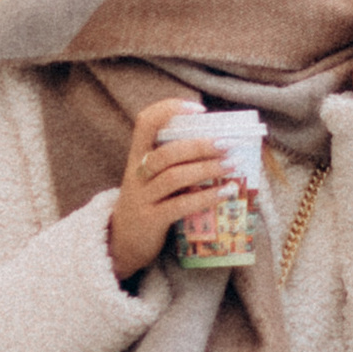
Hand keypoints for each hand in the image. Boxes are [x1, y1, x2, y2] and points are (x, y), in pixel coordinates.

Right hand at [107, 95, 240, 281]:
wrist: (120, 242)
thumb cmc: (146, 203)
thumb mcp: (151, 178)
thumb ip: (174, 161)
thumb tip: (219, 144)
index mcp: (137, 156)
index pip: (145, 122)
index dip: (169, 109)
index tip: (199, 109)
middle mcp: (136, 174)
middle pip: (167, 153)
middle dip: (200, 145)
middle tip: (228, 143)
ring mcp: (142, 198)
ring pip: (174, 177)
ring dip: (207, 168)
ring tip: (233, 164)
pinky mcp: (151, 220)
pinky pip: (180, 205)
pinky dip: (206, 197)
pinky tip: (226, 192)